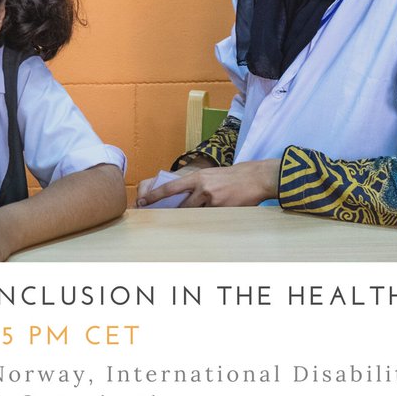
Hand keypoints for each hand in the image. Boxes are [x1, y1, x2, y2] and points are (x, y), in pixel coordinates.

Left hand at [135, 159, 279, 208]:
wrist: (255, 177)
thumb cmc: (231, 177)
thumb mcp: (210, 176)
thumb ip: (196, 186)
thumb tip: (181, 198)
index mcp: (197, 177)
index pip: (170, 188)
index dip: (154, 196)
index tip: (141, 202)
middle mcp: (202, 188)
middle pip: (181, 206)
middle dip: (175, 214)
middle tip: (166, 219)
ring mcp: (212, 199)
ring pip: (195, 213)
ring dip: (194, 217)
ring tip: (197, 217)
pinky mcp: (222, 209)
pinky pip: (209, 218)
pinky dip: (209, 218)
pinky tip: (216, 215)